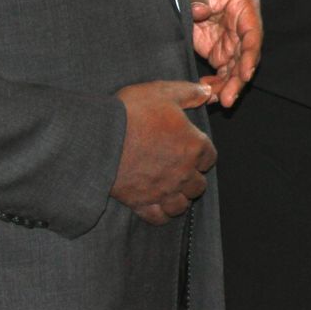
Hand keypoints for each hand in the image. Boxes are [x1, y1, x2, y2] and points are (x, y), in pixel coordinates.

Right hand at [111, 80, 216, 224]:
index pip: (210, 157)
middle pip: (198, 185)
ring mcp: (163, 191)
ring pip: (182, 205)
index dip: (202, 152)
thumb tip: (208, 92)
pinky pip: (159, 218)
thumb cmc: (132, 112)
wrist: (100, 137)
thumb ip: (189, 92)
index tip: (191, 148)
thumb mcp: (163, 92)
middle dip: (192, 177)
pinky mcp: (142, 203)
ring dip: (179, 197)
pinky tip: (157, 204)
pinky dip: (161, 213)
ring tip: (170, 188)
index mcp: (193, 146)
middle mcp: (183, 172)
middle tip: (179, 169)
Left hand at [180, 0, 262, 107]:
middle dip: (238, 79)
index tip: (245, 74)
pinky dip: (216, 82)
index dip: (250, 55)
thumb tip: (201, 11)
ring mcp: (230, 38)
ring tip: (215, 101)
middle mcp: (241, 24)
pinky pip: (222, 70)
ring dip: (227, 85)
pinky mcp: (217, 48)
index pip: (253, 33)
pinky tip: (205, 92)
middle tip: (227, 99)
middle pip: (246, 56)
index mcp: (243, 4)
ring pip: (235, 67)